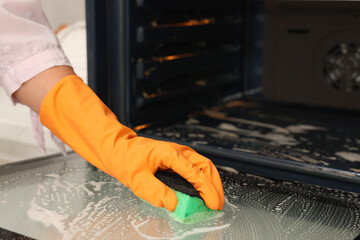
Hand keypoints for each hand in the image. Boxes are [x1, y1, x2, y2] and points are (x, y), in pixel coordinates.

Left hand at [40, 75, 223, 210]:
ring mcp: (179, 153)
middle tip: (217, 204)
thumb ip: (156, 192)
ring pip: (203, 165)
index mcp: (171, 154)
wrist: (118, 148)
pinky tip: (203, 189)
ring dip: (211, 181)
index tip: (212, 205)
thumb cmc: (126, 159)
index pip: (196, 174)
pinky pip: (196, 166)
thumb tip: (173, 204)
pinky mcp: (177, 157)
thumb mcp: (137, 180)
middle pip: (206, 166)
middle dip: (215, 186)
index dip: (207, 191)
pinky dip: (204, 178)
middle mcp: (179, 151)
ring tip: (214, 198)